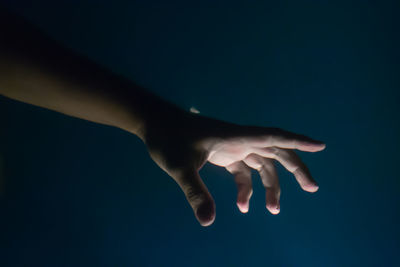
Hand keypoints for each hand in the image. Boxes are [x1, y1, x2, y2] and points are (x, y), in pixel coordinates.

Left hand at [143, 110, 325, 226]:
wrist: (155, 124)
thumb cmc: (168, 138)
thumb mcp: (180, 167)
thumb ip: (195, 192)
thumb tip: (209, 221)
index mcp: (235, 136)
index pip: (273, 137)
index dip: (298, 141)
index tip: (321, 146)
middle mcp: (239, 139)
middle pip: (276, 151)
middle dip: (295, 168)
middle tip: (312, 188)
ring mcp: (232, 146)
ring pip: (262, 164)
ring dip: (271, 185)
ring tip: (273, 210)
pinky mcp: (224, 154)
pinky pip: (244, 172)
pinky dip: (247, 188)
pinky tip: (243, 205)